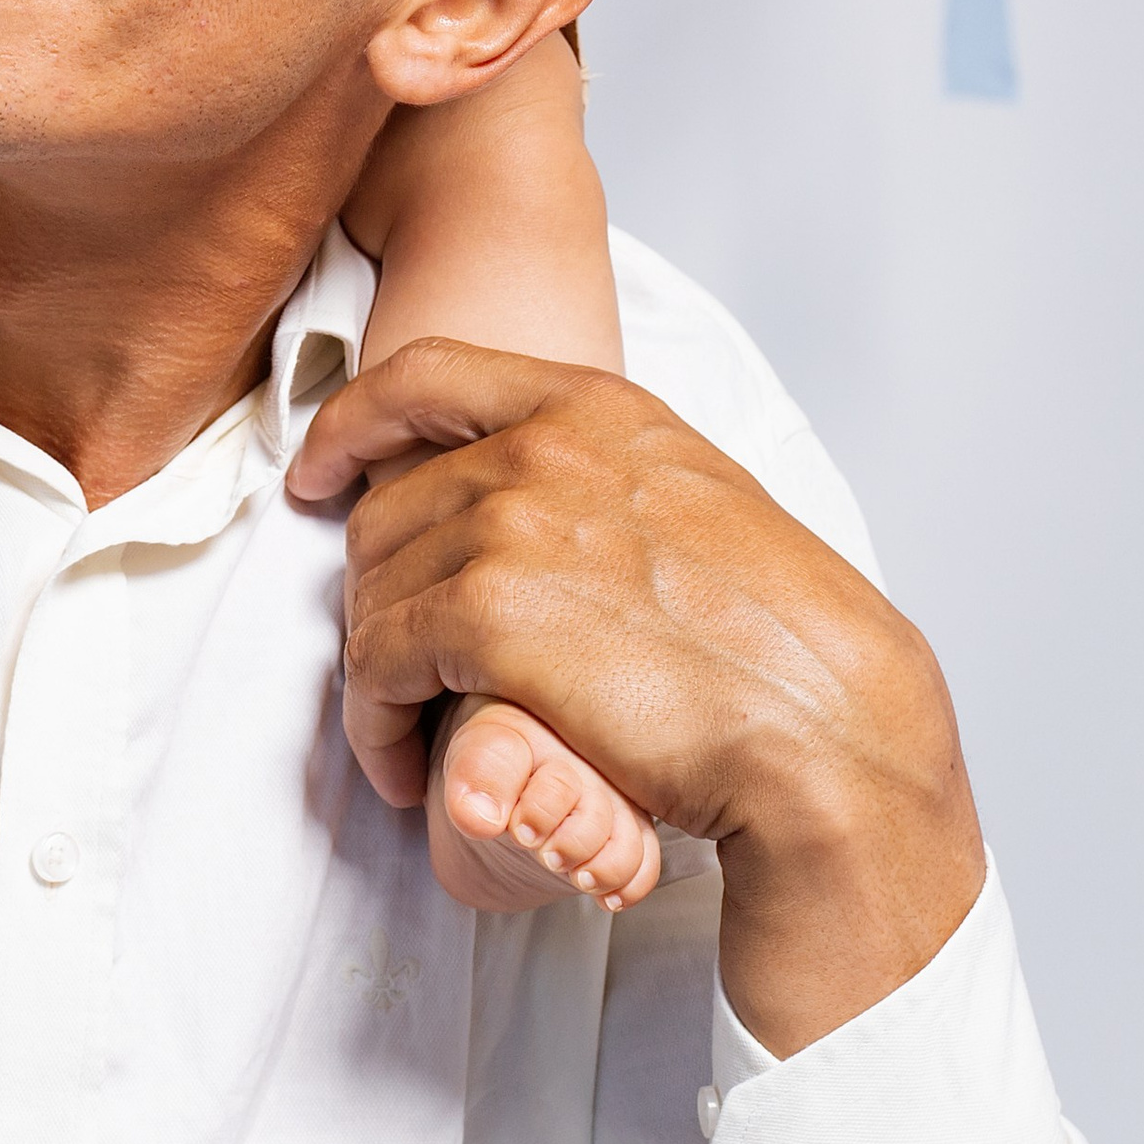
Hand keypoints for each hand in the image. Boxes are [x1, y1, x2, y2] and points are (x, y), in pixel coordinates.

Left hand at [287, 339, 983, 1050]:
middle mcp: (540, 447)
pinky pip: (376, 663)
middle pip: (384, 505)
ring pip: (370, 590)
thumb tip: (534, 493)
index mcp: (592, 405)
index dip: (350, 422)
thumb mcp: (691, 499)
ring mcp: (510, 523)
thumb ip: (602, 476)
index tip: (318, 471)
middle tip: (399, 671)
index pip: (423, 375)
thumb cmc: (777, 641)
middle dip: (374, 591)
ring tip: (404, 735)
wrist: (825, 724)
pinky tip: (405, 768)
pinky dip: (374, 722)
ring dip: (373, 672)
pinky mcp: (487, 615)